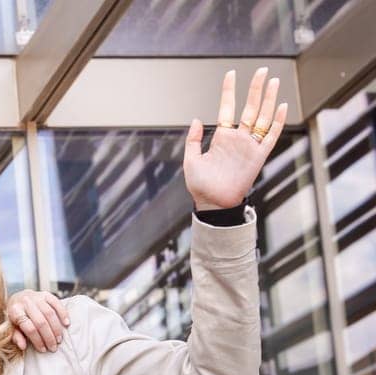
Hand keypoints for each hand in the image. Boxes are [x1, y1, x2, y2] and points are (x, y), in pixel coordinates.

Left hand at [6, 290, 69, 351]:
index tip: (43, 349)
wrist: (18, 297)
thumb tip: (23, 346)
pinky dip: (63, 314)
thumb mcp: (11, 327)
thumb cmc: (15, 316)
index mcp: (15, 311)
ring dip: (56, 328)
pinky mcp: (46, 294)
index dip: (37, 340)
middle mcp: (26, 302)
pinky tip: (66, 324)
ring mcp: (36, 297)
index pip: (29, 328)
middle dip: (48, 337)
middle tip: (53, 347)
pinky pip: (57, 303)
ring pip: (50, 314)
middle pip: (41, 322)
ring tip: (59, 339)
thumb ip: (16, 336)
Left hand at [185, 67, 286, 211]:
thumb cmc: (201, 185)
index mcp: (221, 137)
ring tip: (274, 81)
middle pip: (250, 107)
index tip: (231, 74)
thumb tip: (196, 119)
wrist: (213, 204)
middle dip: (256, 88)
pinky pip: (271, 136)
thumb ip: (193, 140)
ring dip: (269, 99)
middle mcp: (238, 138)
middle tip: (262, 70)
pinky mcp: (259, 156)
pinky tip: (283, 106)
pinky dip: (278, 122)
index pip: (228, 108)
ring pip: (263, 117)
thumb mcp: (191, 160)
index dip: (229, 91)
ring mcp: (249, 146)